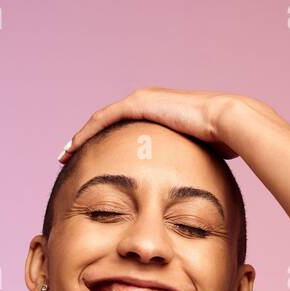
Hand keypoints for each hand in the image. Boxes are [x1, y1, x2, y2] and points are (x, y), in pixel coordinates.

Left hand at [57, 87, 249, 163]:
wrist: (225, 123)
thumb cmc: (219, 143)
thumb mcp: (194, 156)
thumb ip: (183, 166)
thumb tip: (185, 190)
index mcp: (156, 114)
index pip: (121, 129)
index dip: (103, 144)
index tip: (91, 160)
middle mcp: (145, 102)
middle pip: (105, 123)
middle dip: (86, 140)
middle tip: (68, 157)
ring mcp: (141, 100)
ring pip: (100, 120)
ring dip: (80, 137)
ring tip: (64, 154)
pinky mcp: (139, 104)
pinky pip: (104, 119)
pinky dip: (87, 133)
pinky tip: (74, 147)